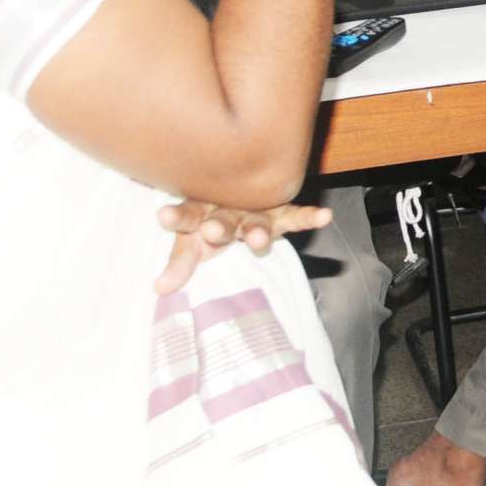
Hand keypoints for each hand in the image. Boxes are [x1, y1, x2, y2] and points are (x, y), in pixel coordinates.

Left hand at [153, 197, 329, 294]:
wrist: (236, 196)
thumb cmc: (209, 223)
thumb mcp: (191, 244)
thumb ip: (179, 264)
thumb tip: (160, 288)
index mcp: (202, 212)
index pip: (187, 215)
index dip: (177, 217)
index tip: (164, 216)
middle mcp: (230, 208)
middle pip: (224, 219)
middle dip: (220, 226)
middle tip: (213, 231)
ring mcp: (257, 211)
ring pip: (259, 221)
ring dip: (259, 230)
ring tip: (259, 239)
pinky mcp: (282, 215)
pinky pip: (297, 216)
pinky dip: (310, 217)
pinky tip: (325, 216)